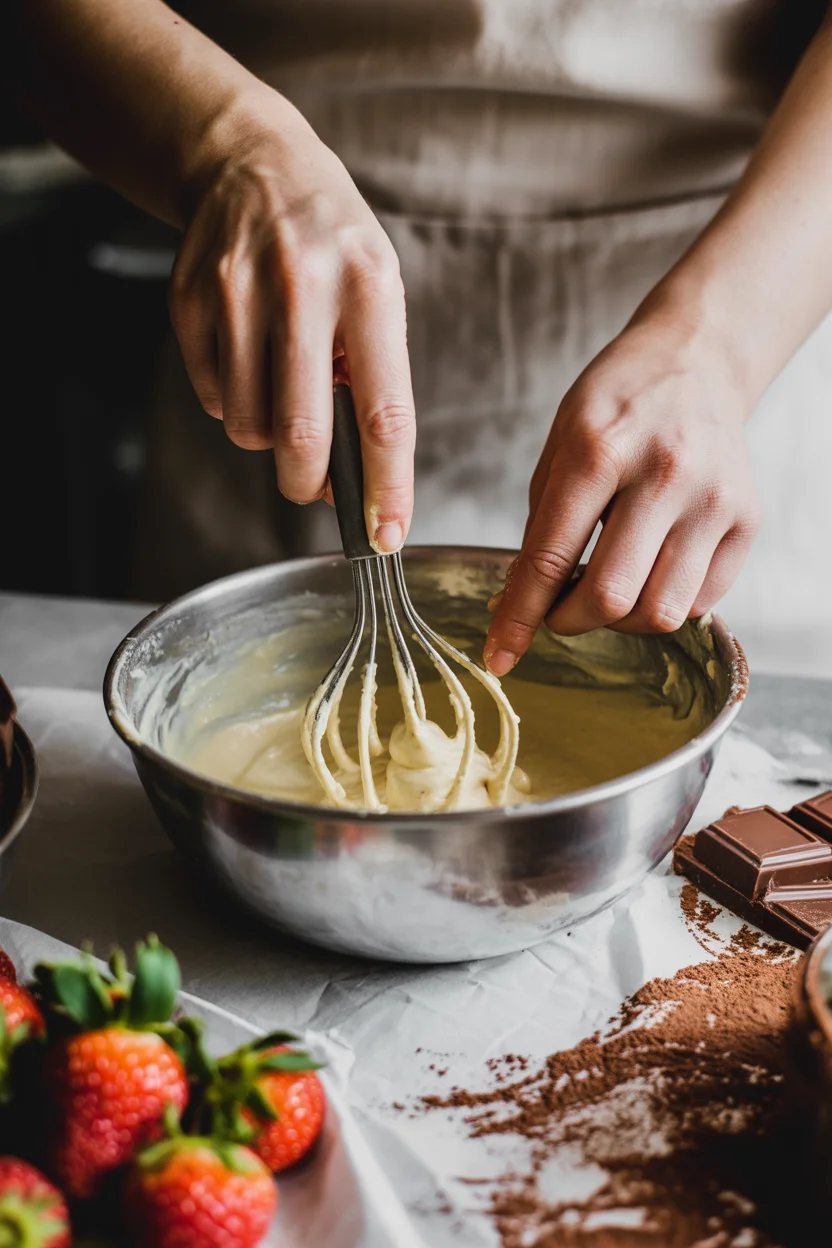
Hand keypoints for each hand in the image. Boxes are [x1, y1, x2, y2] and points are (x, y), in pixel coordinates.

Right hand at [169, 98, 414, 552]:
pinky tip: (248, 358)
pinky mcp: (189, 301)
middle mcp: (301, 285)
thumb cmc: (331, 242)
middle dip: (308, 482)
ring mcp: (236, 291)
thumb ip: (373, 375)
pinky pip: (213, 398)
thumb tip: (359, 476)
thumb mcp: (377, 289)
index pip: (383, 413)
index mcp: (369, 286)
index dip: (387, 486)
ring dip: (268, 437)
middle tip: (313, 485)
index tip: (386, 535)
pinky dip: (234, 402)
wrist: (250, 162)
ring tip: (282, 391)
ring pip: (248, 426)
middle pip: (301, 434)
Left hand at [484, 308, 760, 674]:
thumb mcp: (560, 447)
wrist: (696, 360)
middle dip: (568, 621)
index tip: (500, 656)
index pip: (551, 558)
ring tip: (605, 589)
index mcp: (600, 451)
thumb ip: (539, 529)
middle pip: (610, 597)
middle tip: (557, 609)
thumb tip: (515, 608)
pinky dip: (662, 605)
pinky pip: (698, 603)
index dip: (520, 617)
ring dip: (619, 622)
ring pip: (659, 613)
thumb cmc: (617, 404)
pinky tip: (647, 572)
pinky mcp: (746, 520)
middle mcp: (664, 475)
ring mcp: (713, 500)